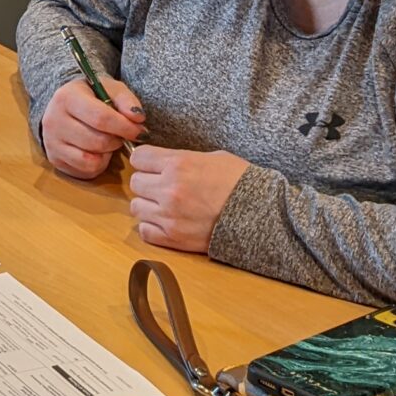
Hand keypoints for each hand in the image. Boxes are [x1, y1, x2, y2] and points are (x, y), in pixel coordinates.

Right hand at [39, 77, 146, 179]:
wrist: (63, 105)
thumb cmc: (91, 96)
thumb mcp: (109, 88)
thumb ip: (125, 100)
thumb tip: (138, 119)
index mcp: (67, 98)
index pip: (101, 118)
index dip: (124, 127)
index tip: (139, 130)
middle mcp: (53, 121)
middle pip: (96, 141)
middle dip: (117, 141)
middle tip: (122, 136)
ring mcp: (52, 143)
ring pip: (90, 160)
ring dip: (107, 154)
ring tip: (108, 141)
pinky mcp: (55, 160)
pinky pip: (85, 171)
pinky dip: (98, 164)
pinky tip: (98, 151)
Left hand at [126, 145, 252, 253]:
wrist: (261, 213)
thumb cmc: (240, 182)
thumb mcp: (212, 157)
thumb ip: (182, 159)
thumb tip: (163, 162)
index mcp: (178, 164)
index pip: (139, 157)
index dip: (145, 160)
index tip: (153, 165)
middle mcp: (169, 189)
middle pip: (135, 182)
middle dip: (147, 182)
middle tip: (162, 186)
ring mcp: (169, 216)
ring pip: (136, 207)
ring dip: (148, 205)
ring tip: (165, 205)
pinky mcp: (173, 238)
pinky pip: (144, 230)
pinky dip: (152, 226)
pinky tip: (167, 221)